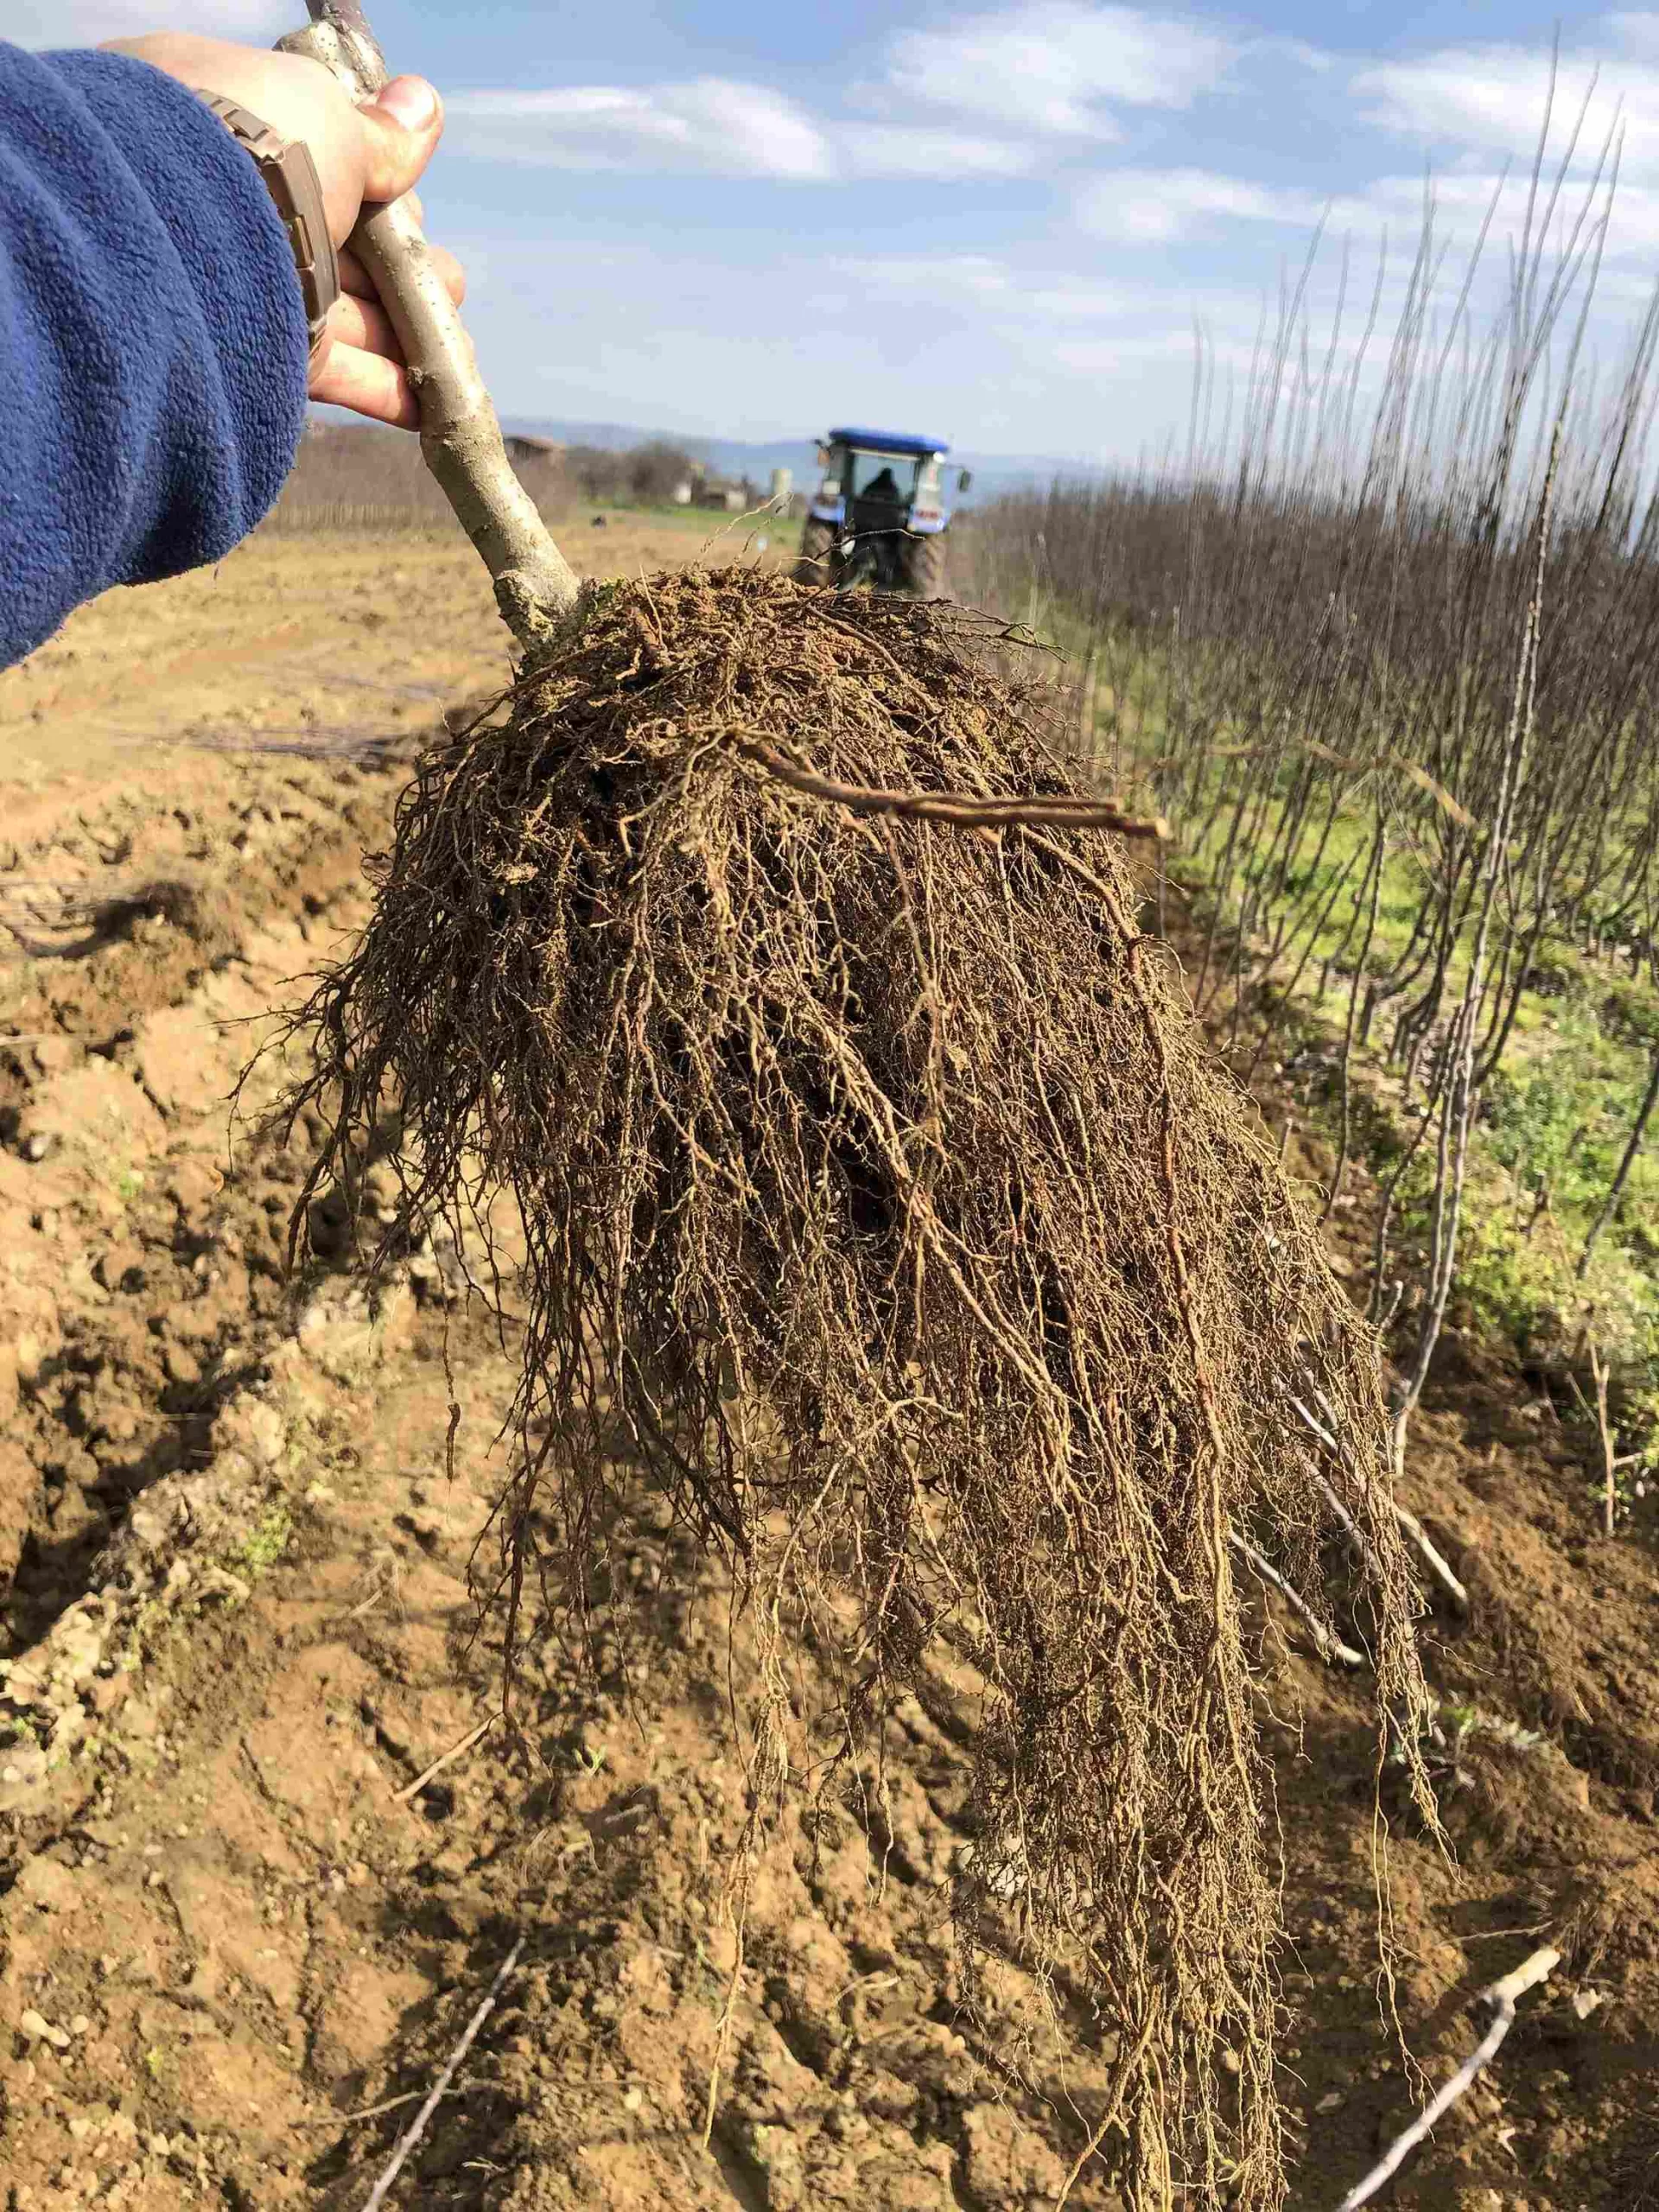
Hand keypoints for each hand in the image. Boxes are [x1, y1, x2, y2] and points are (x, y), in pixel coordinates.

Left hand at [101, 32, 463, 428]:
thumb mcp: (329, 118)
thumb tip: (422, 106)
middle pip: (338, 244)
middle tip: (444, 282)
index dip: (374, 182)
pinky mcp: (256, 354)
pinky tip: (430, 405)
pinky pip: (332, 372)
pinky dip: (386, 390)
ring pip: (343, 312)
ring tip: (454, 343)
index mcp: (229, 128)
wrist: (191, 226)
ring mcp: (241, 284)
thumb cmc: (254, 143)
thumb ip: (378, 132)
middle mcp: (229, 207)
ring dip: (406, 331)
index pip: (319, 159)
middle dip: (399, 267)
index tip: (406, 203)